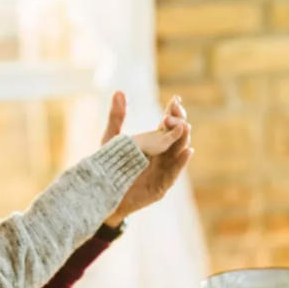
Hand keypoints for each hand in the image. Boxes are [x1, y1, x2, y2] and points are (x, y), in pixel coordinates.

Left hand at [100, 93, 192, 226]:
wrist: (101, 195)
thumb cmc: (109, 167)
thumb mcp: (111, 140)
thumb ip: (116, 117)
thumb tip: (119, 92)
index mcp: (153, 143)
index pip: (168, 125)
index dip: (174, 112)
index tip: (175, 99)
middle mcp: (162, 156)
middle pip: (178, 137)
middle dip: (178, 123)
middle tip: (172, 114)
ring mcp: (163, 171)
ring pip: (179, 153)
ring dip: (183, 140)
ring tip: (184, 127)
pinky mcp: (160, 187)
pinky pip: (174, 173)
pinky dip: (181, 162)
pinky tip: (187, 151)